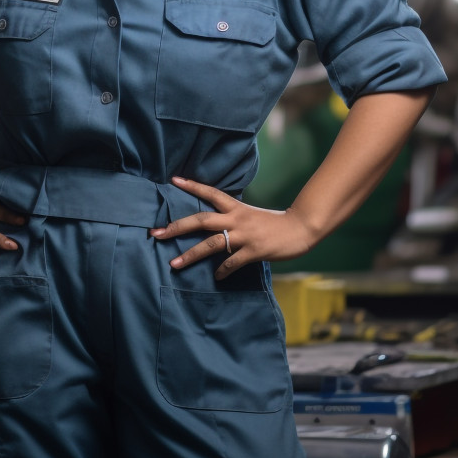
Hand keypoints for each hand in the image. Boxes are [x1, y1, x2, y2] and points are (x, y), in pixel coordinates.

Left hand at [148, 176, 316, 279]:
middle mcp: (237, 219)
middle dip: (177, 227)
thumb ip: (231, 217)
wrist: (300, 228)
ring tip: (174, 264)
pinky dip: (222, 271)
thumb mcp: (249, 214)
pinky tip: (216, 277)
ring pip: (211, 244)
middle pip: (201, 220)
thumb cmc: (273, 223)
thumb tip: (213, 223)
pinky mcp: (254, 251)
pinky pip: (231, 263)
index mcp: (235, 207)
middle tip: (157, 233)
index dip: (192, 186)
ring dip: (190, 255)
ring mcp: (244, 235)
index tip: (173, 180)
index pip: (210, 193)